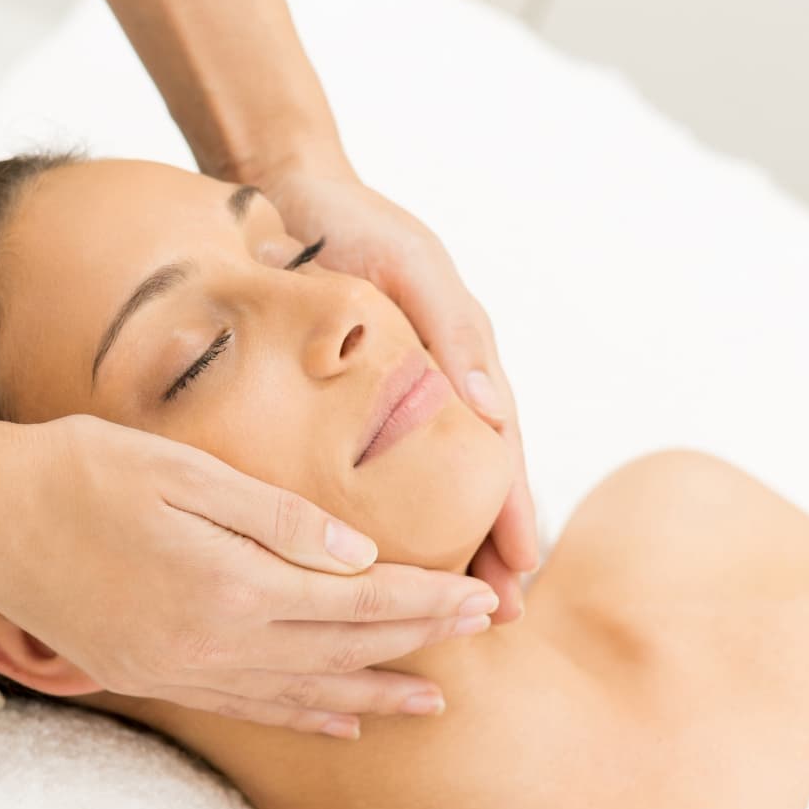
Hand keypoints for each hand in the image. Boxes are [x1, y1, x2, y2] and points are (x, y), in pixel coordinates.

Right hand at [0, 415, 497, 738]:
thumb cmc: (82, 472)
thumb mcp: (186, 473)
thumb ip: (279, 519)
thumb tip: (361, 554)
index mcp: (234, 586)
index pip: (359, 602)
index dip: (426, 601)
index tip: (481, 598)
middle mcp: (216, 645)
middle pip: (344, 651)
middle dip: (420, 641)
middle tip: (481, 633)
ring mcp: (183, 671)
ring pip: (305, 693)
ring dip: (374, 694)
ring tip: (429, 702)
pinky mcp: (154, 677)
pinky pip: (250, 708)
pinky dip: (305, 716)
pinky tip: (339, 721)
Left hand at [258, 161, 539, 619]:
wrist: (288, 192)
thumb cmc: (357, 224)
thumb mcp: (414, 267)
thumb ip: (454, 331)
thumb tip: (488, 411)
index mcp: (461, 365)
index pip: (499, 457)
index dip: (511, 516)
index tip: (520, 574)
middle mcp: (433, 393)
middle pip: (471, 486)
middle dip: (488, 550)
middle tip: (496, 616)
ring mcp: (388, 403)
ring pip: (424, 489)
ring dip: (443, 547)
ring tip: (445, 604)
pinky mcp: (340, 406)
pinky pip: (368, 471)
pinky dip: (383, 516)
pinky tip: (374, 556)